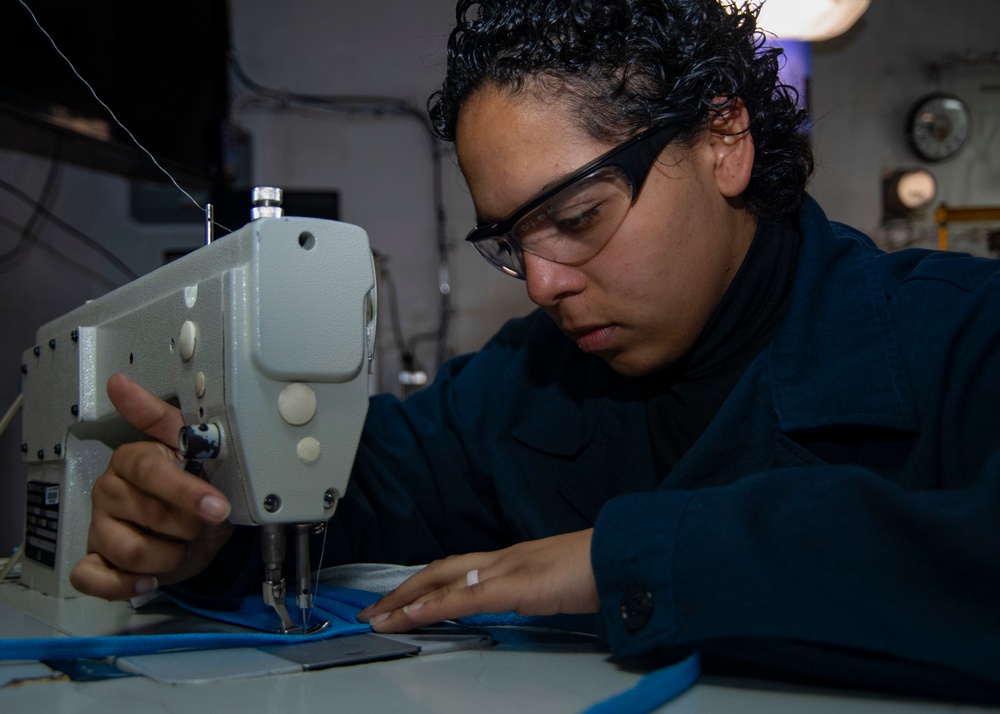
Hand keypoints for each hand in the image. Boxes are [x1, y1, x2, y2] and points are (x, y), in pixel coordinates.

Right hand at [69, 374, 234, 599]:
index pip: (150, 470)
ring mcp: (100, 526)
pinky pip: (94, 578)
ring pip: (127, 550)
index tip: (216, 506)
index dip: (185, 491)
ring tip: (181, 547)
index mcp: (132, 460)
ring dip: (166, 556)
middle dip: (186, 526)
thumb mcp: (196, 450)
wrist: (202, 534)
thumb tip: (121, 383)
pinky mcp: (96, 560)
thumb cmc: (199, 489)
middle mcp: (110, 490)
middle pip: (146, 513)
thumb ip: (166, 420)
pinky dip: (125, 584)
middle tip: (201, 525)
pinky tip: (149, 578)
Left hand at [358, 529, 598, 631]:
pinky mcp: (514, 586)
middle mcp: (502, 559)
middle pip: (439, 570)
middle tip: (374, 609)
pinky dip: (432, 607)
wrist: (622, 555)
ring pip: (443, 582)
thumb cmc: (597, 568)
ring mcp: (506, 570)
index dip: (425, 582)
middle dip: (402, 590)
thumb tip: (526, 600)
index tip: (401, 598)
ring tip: (379, 616)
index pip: (457, 567)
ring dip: (406, 600)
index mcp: (512, 559)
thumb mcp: (557, 582)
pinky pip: (463, 598)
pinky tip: (410, 616)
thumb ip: (535, 590)